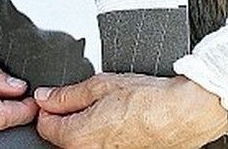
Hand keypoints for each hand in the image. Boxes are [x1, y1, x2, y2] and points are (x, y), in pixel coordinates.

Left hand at [34, 72, 227, 147]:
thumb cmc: (147, 100)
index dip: (47, 105)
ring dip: (85, 122)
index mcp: (79, 137)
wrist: (182, 115)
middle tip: (83, 95)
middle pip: (62, 135)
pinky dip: (102, 130)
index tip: (53, 94)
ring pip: (83, 140)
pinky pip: (101, 144)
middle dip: (66, 114)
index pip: (45, 125)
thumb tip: (46, 97)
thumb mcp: (100, 84)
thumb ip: (67, 94)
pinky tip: (117, 115)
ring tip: (105, 103)